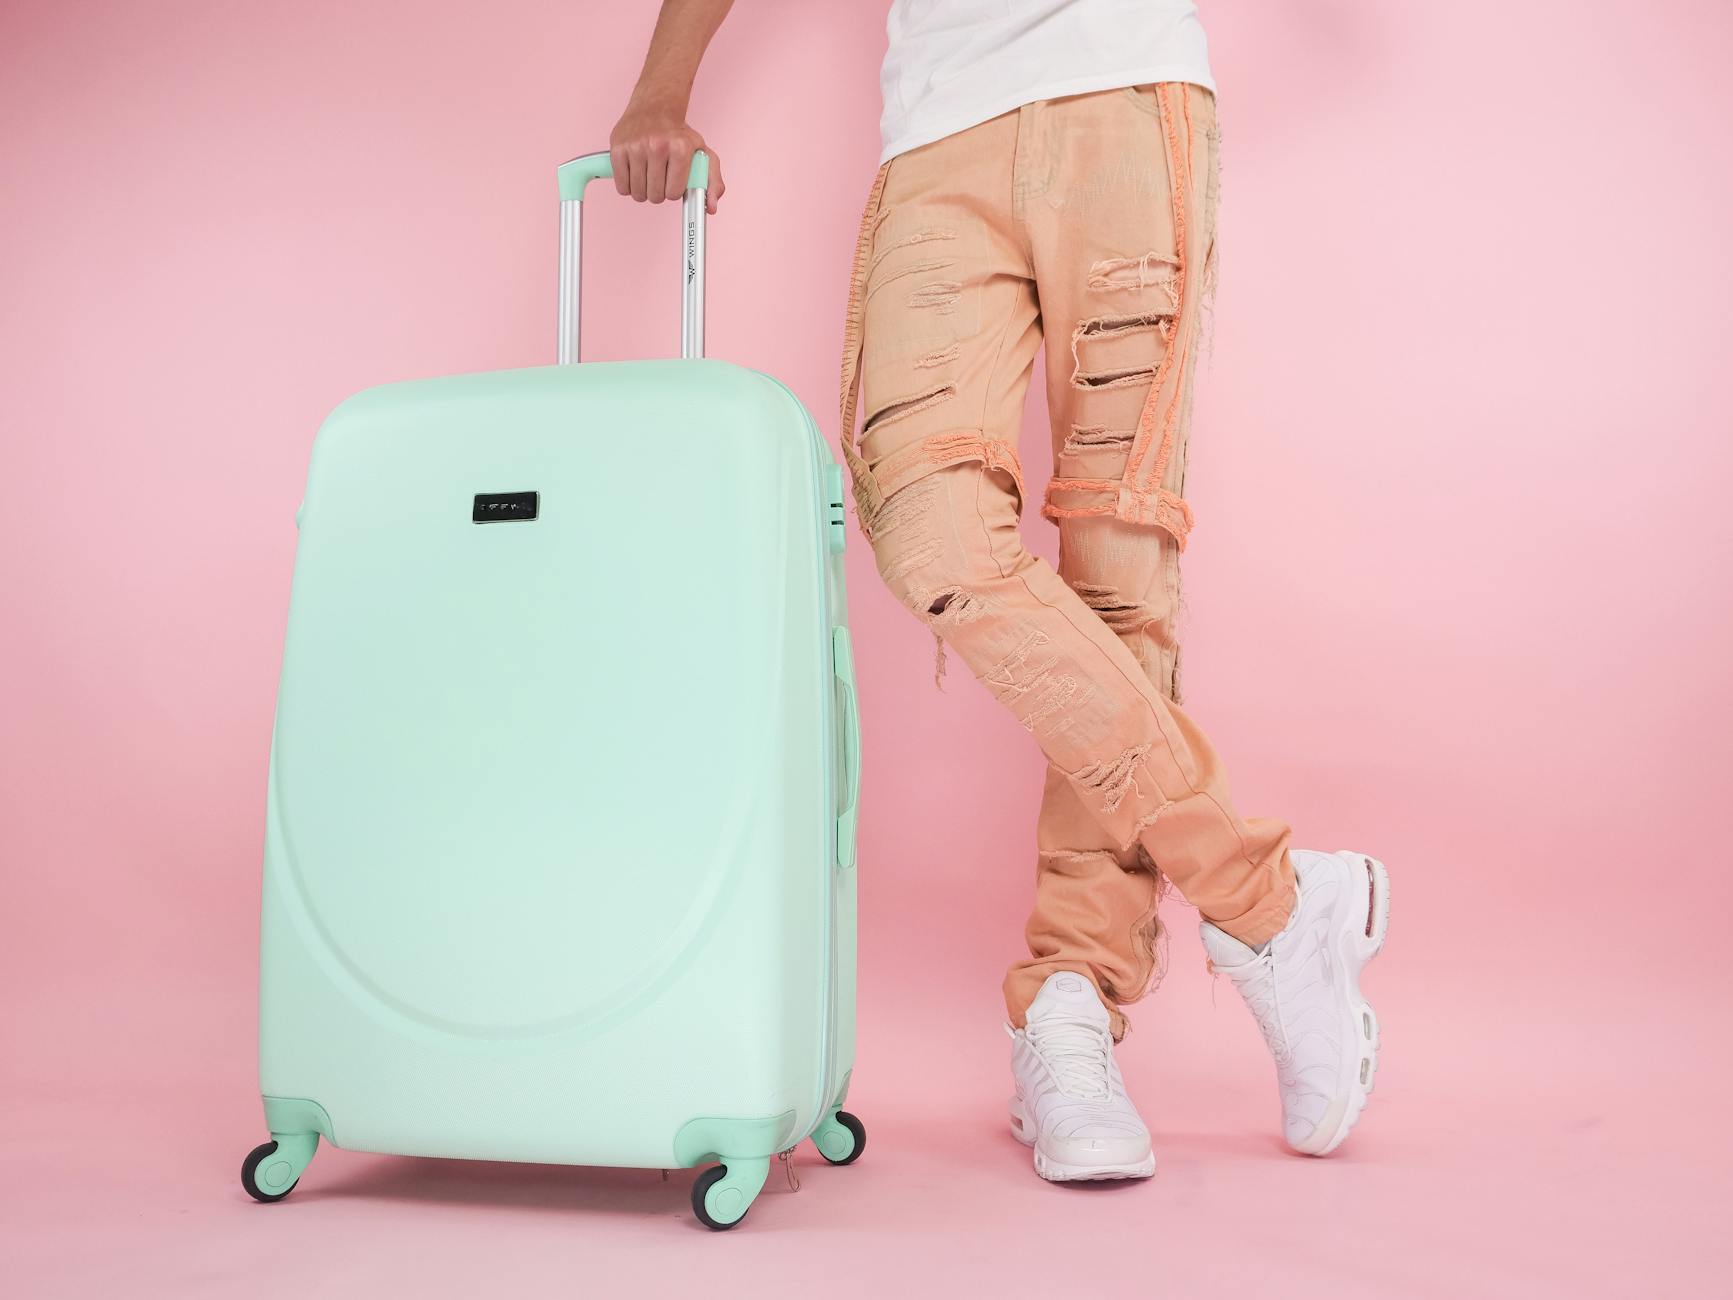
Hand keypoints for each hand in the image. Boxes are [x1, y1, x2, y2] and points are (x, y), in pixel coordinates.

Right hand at [608, 100, 725, 212]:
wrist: (655, 106)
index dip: (673, 191)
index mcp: (680, 148)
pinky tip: (635, 174)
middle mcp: (657, 146)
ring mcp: (635, 146)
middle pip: (655, 196)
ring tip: (647, 175)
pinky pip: (621, 186)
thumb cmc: (679, 134)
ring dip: (643, 191)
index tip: (673, 181)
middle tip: (660, 178)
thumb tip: (711, 208)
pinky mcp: (617, 148)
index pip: (673, 193)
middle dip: (658, 192)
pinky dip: (627, 186)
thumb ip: (713, 181)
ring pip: (637, 193)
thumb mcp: (702, 153)